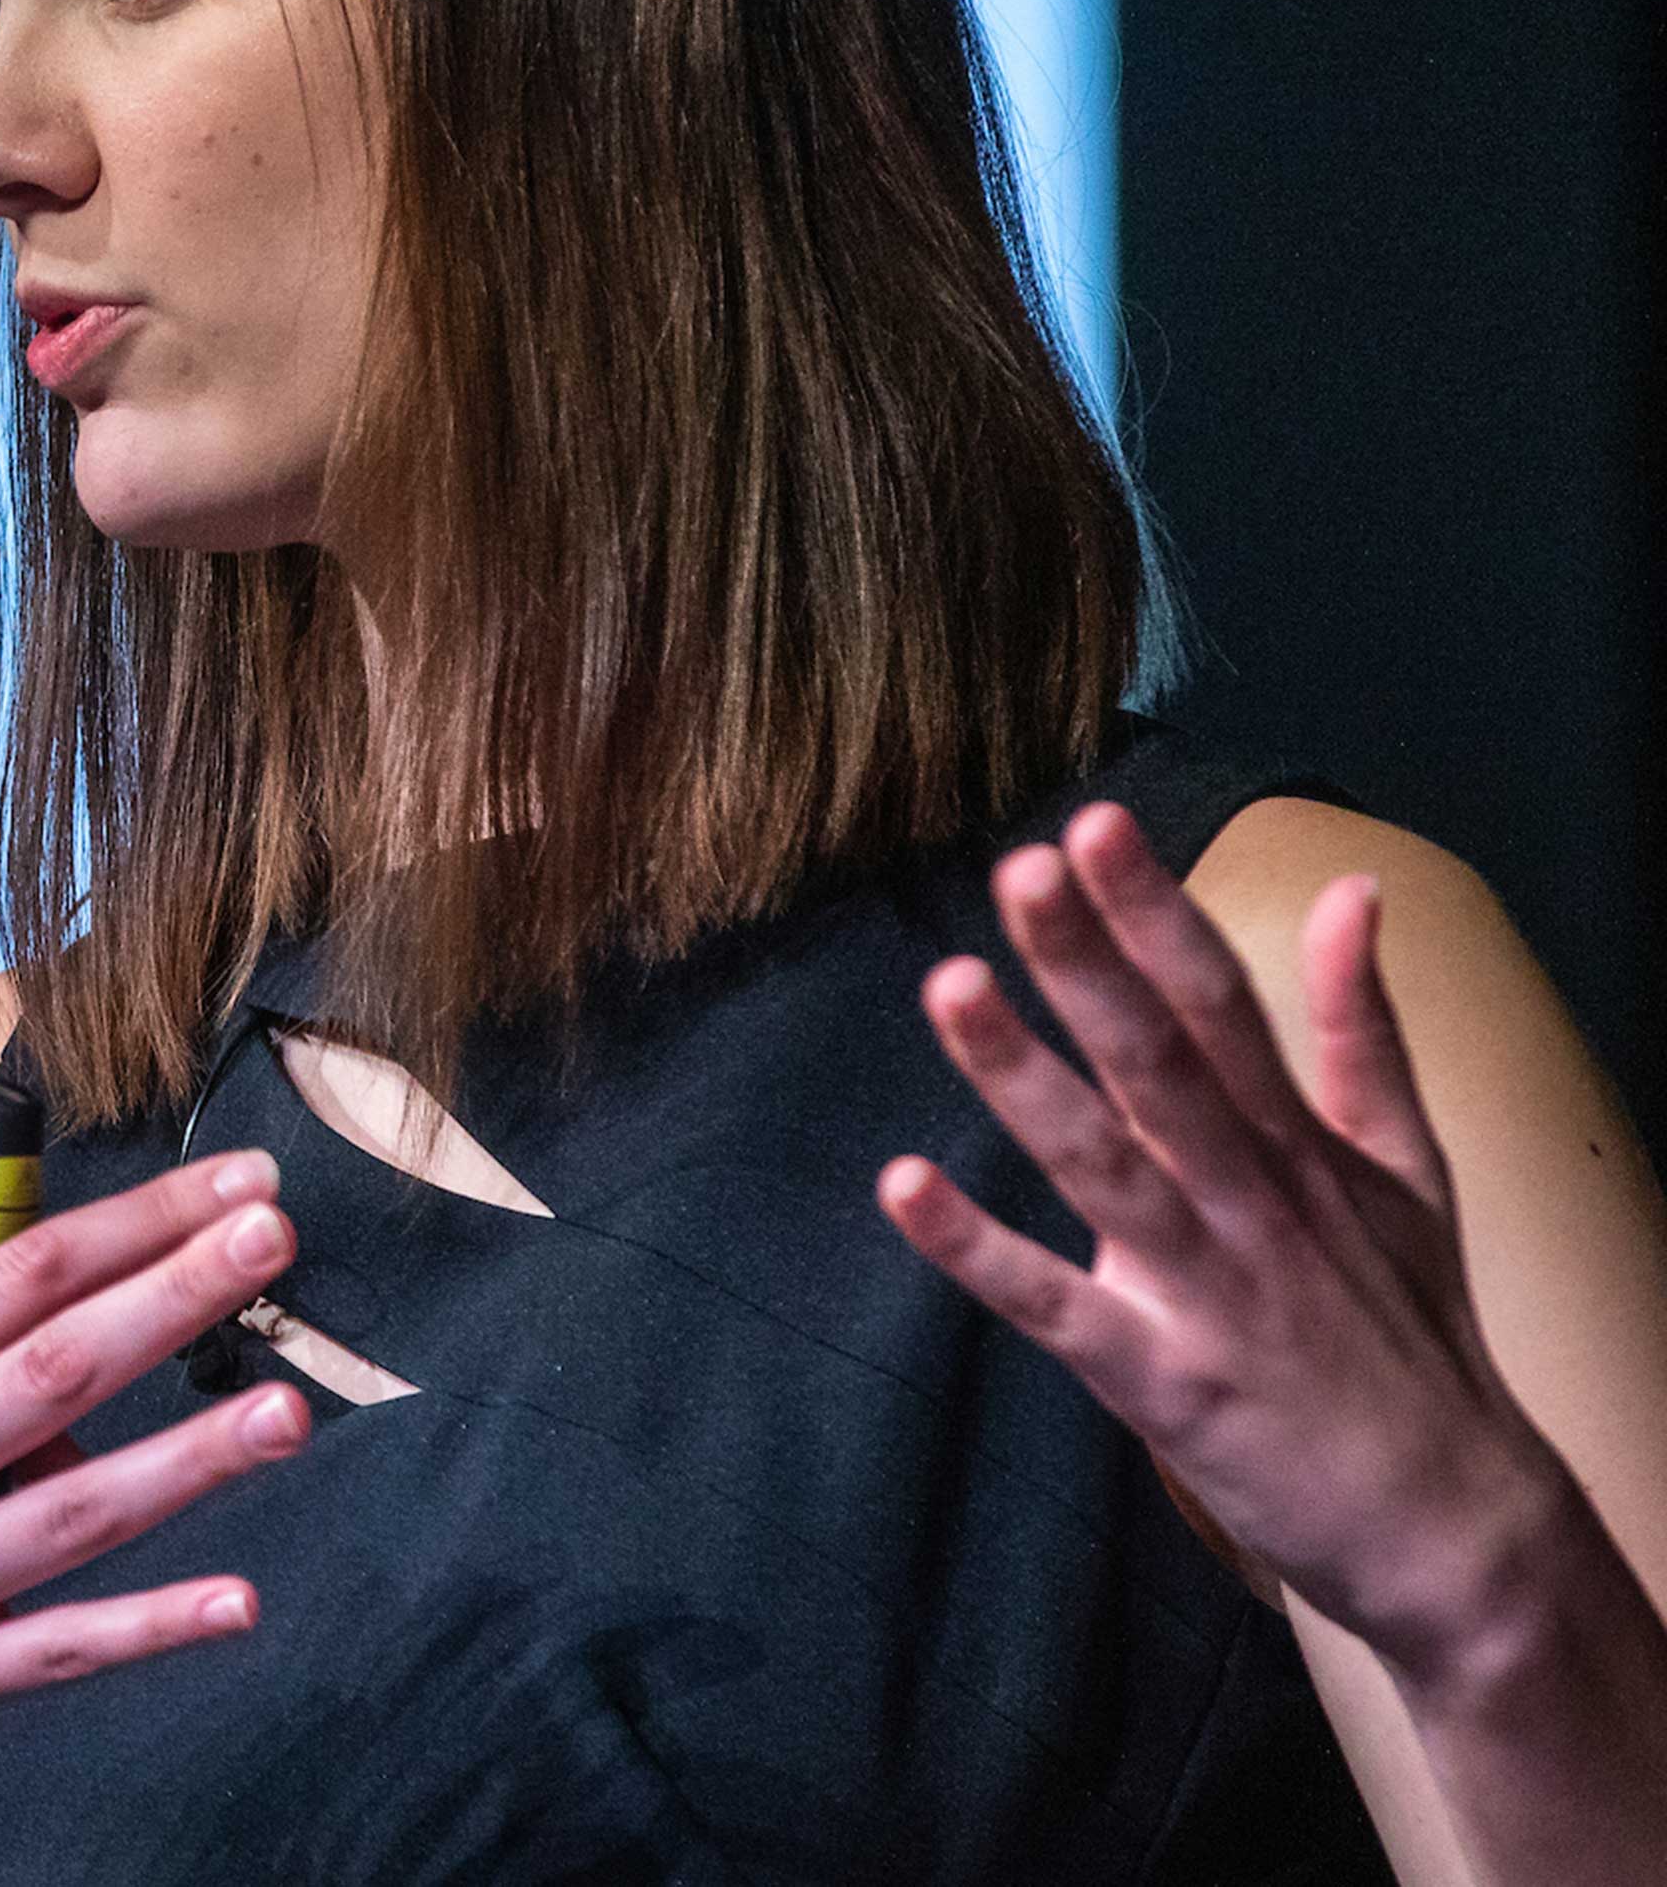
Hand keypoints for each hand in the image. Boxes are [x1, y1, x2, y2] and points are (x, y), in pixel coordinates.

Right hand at [0, 1151, 309, 1880]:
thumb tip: (60, 1327)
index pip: (13, 1280)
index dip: (129, 1223)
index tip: (219, 1188)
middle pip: (53, 1370)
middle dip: (173, 1294)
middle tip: (268, 1240)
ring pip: (74, 1512)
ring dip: (193, 1458)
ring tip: (287, 1411)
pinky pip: (61, 1649)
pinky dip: (153, 1624)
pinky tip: (236, 1598)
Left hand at [876, 803, 1577, 1682]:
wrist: (1458, 1535)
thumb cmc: (1413, 1329)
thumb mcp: (1408, 1168)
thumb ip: (1362, 1026)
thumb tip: (1355, 890)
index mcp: (1299, 1142)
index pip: (1220, 1001)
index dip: (1155, 912)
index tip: (1094, 825)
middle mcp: (1254, 1200)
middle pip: (1161, 1062)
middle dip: (1089, 962)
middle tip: (1020, 866)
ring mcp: (1210, 1292)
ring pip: (1107, 1168)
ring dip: (1023, 1078)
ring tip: (947, 984)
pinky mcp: (1166, 1382)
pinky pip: (1060, 1310)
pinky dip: (982, 1252)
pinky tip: (903, 1188)